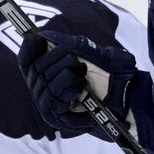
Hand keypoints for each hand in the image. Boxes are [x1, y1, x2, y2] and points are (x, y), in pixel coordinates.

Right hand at [17, 29, 137, 137]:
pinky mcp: (54, 117)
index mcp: (49, 72)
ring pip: (43, 81)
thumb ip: (71, 45)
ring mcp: (47, 104)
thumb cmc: (112, 78)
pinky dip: (67, 86)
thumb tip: (45, 36)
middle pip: (34, 68)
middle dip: (56, 57)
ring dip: (65, 73)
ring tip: (82, 76)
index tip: (37, 39)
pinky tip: (80, 88)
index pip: (26, 60)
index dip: (28, 49)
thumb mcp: (94, 54)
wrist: (127, 98)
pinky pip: (52, 96)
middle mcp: (44, 88)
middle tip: (76, 61)